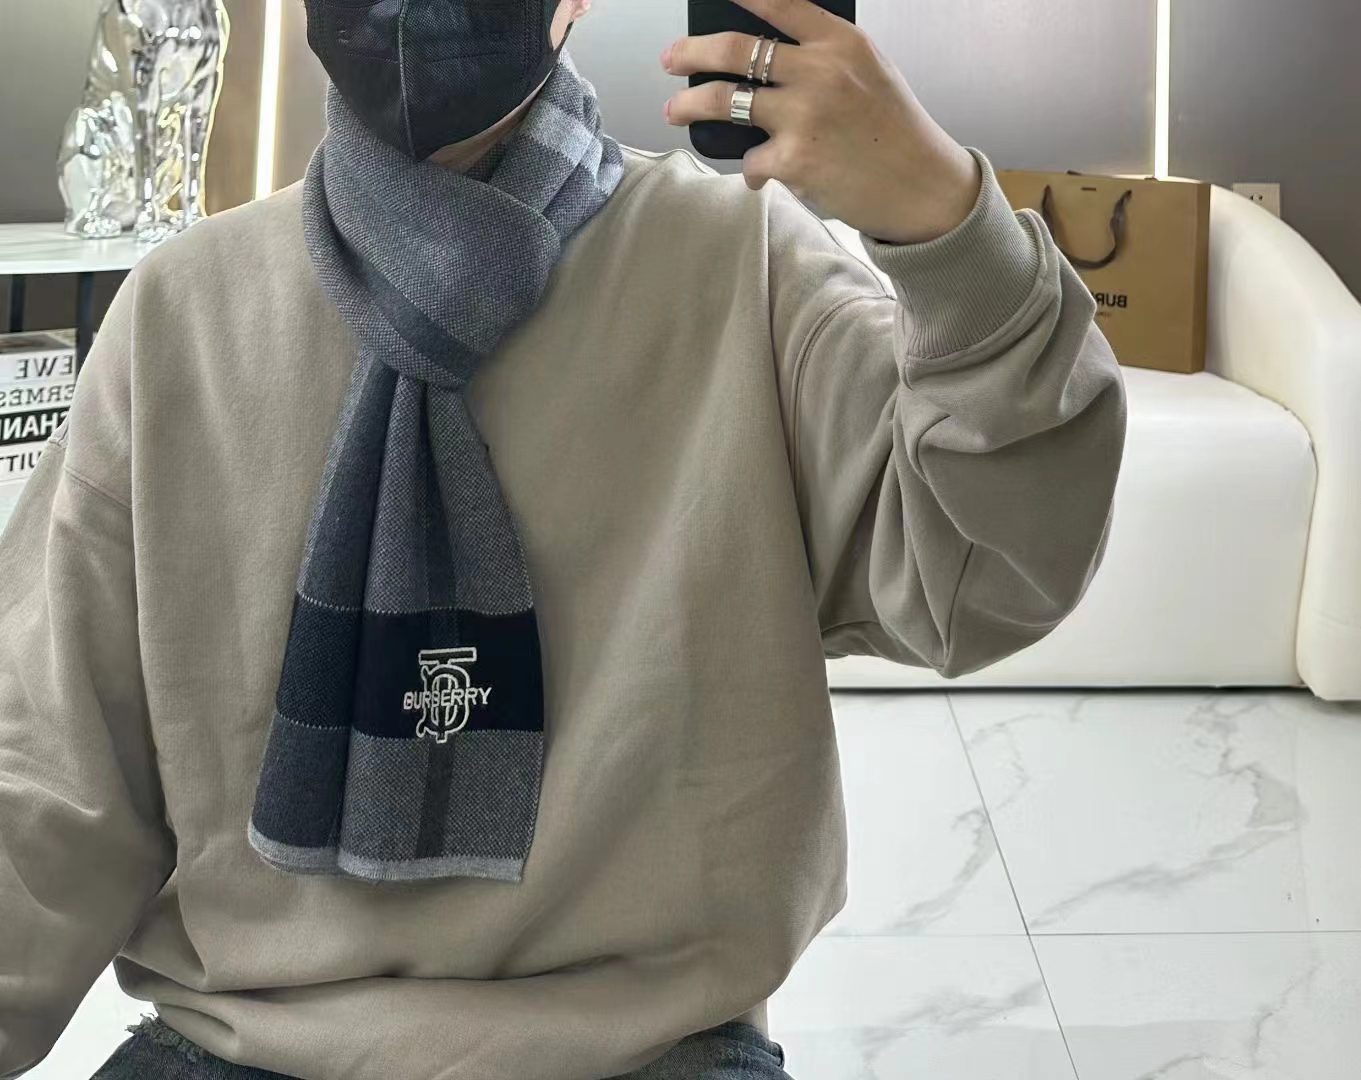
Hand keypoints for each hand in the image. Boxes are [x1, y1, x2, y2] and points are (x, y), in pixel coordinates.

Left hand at [661, 0, 981, 244]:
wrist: (922, 186)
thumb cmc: (895, 132)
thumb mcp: (870, 73)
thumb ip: (824, 58)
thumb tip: (766, 61)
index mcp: (841, 42)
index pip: (779, 3)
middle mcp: (819, 71)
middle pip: (735, 49)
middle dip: (691, 51)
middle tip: (671, 58)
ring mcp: (803, 115)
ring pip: (724, 100)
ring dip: (690, 105)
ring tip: (675, 111)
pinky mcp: (794, 159)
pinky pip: (751, 160)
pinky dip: (752, 169)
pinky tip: (761, 174)